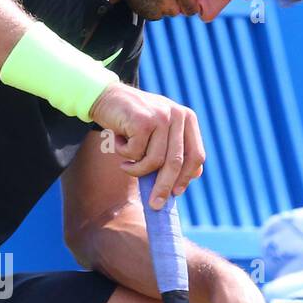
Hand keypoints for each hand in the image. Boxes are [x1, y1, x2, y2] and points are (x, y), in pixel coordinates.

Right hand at [89, 83, 204, 208]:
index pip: (195, 155)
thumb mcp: (158, 134)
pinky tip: (118, 142)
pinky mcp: (143, 120)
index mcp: (188, 119)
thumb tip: (182, 184)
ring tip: (126, 164)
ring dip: (136, 169)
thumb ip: (172, 152)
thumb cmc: (132, 122)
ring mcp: (161, 116)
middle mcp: (178, 115)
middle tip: (154, 204)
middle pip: (176, 162)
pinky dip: (124, 154)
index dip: (186, 177)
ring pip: (154, 161)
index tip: (175, 193)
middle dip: (164, 187)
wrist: (107, 98)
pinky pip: (136, 153)